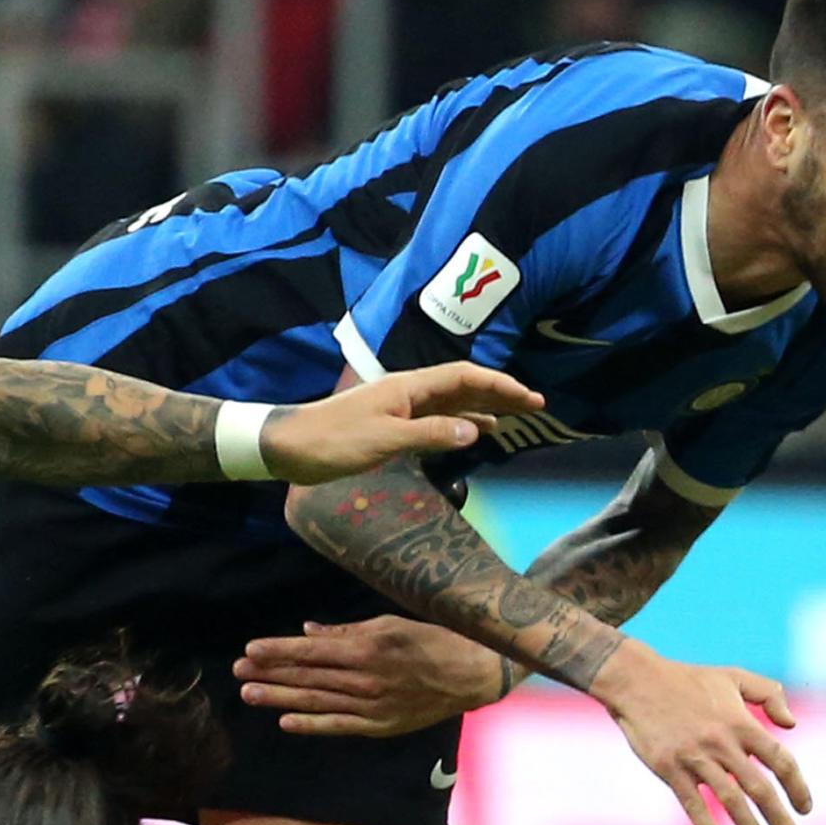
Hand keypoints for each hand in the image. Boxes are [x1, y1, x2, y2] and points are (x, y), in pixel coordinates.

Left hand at [235, 616, 510, 736]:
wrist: (473, 673)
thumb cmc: (431, 641)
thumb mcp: (389, 624)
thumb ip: (346, 631)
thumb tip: (307, 631)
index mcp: (366, 648)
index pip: (311, 650)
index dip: (278, 650)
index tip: (250, 649)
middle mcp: (364, 677)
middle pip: (307, 675)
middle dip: (269, 672)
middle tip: (237, 671)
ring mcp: (371, 704)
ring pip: (316, 701)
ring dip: (279, 697)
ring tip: (249, 694)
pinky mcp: (380, 724)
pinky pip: (339, 725)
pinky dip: (311, 724)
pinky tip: (285, 722)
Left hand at [261, 364, 542, 482]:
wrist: (289, 448)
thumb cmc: (332, 441)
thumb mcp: (384, 440)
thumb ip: (430, 435)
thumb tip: (476, 431)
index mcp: (408, 387)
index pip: (465, 376)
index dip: (500, 385)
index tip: (529, 399)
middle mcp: (408, 392)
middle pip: (464, 386)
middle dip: (500, 393)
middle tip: (536, 406)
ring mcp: (400, 408)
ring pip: (452, 402)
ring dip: (485, 407)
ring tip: (516, 417)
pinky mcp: (392, 426)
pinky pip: (437, 420)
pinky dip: (461, 424)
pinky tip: (477, 432)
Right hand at [592, 641, 808, 824]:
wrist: (636, 681)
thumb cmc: (687, 680)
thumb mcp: (733, 677)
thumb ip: (770, 694)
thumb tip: (792, 725)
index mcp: (741, 724)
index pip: (781, 762)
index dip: (797, 787)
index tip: (805, 808)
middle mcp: (722, 744)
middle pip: (760, 789)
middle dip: (780, 819)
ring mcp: (694, 758)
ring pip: (730, 801)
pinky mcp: (669, 769)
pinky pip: (692, 804)